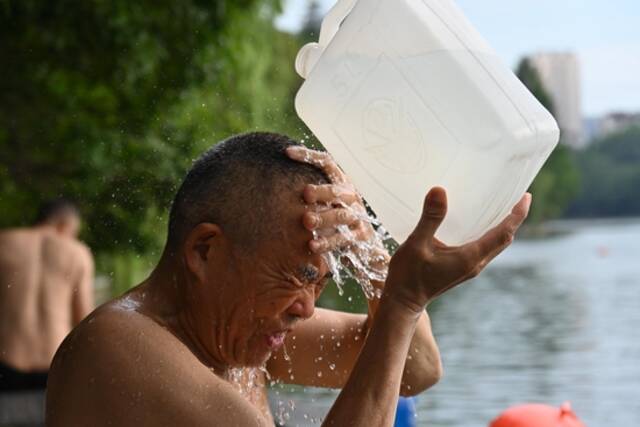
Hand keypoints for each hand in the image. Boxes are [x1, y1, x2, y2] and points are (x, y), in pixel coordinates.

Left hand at [285, 146, 389, 271]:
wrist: (365, 249)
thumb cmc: (335, 222)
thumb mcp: (324, 204)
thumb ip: (310, 194)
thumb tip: (275, 179)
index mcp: (341, 183)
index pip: (327, 163)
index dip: (309, 156)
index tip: (287, 152)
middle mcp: (351, 197)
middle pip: (337, 190)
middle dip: (322, 191)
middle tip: (306, 193)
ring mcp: (357, 217)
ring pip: (341, 215)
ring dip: (323, 217)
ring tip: (307, 221)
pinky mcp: (360, 237)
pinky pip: (343, 239)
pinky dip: (328, 242)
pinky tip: (312, 246)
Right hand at [385, 187, 530, 311]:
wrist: (403, 301)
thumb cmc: (408, 275)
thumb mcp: (417, 244)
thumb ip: (430, 218)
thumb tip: (440, 191)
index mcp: (470, 257)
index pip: (503, 234)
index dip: (517, 215)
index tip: (525, 196)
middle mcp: (475, 264)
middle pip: (504, 239)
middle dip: (514, 218)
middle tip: (517, 196)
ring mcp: (470, 268)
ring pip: (495, 245)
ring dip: (502, 226)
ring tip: (502, 205)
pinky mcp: (462, 268)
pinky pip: (484, 248)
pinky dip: (488, 233)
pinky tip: (478, 222)